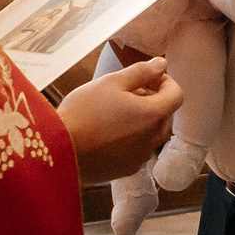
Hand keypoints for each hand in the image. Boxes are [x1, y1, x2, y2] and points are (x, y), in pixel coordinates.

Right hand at [59, 56, 182, 185]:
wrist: (58, 151)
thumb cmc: (83, 113)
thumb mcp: (111, 82)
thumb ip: (141, 71)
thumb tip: (161, 64)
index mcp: (153, 115)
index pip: (176, 94)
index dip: (164, 81)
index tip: (146, 78)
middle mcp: (152, 139)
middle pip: (164, 114)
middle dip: (151, 100)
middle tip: (124, 93)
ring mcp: (140, 157)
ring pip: (150, 132)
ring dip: (139, 120)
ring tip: (111, 112)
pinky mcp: (126, 170)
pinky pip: (136, 149)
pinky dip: (129, 138)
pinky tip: (105, 132)